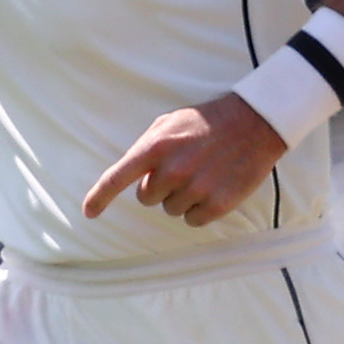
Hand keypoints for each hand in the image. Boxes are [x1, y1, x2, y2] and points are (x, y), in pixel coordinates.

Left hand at [81, 97, 285, 226]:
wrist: (254, 122)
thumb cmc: (206, 122)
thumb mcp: (169, 123)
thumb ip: (147, 148)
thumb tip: (133, 176)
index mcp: (155, 147)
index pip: (118, 177)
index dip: (100, 197)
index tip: (89, 212)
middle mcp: (172, 170)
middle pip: (147, 199)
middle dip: (160, 187)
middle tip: (183, 168)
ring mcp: (196, 188)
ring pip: (171, 210)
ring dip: (183, 198)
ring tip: (203, 173)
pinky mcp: (218, 204)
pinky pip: (193, 221)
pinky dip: (202, 210)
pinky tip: (215, 187)